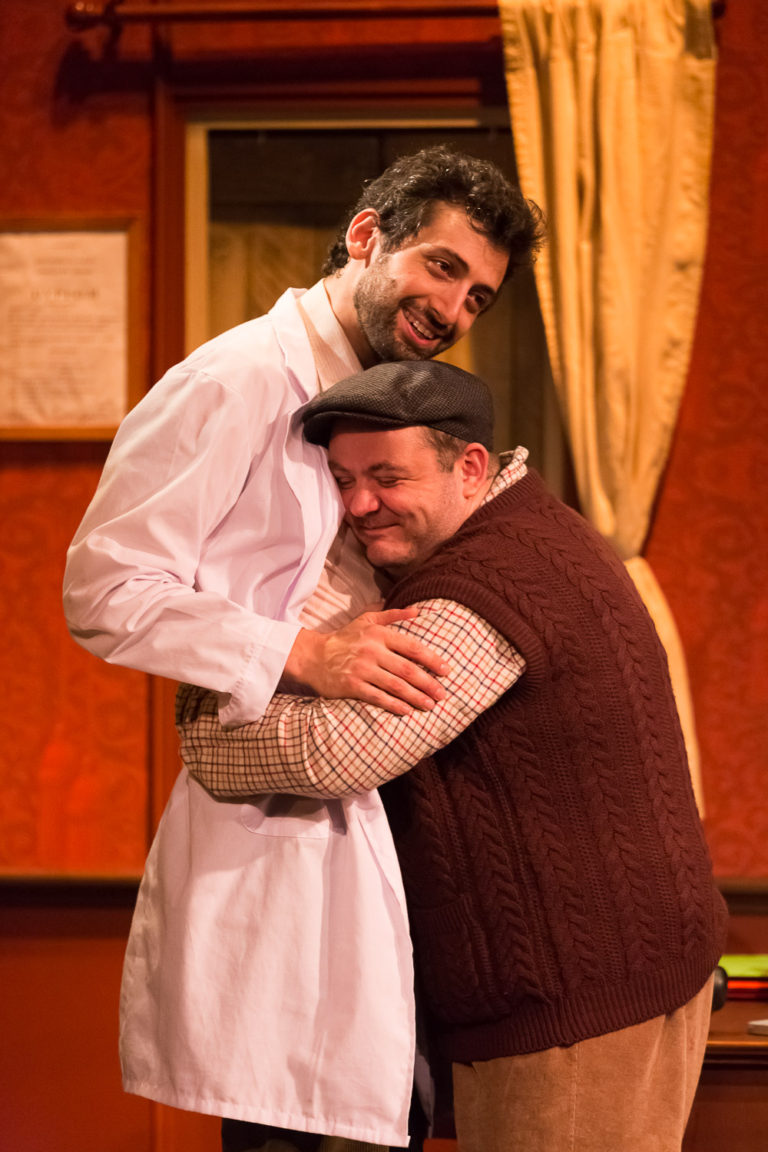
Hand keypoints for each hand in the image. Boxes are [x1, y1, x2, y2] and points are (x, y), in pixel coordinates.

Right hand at [283, 607, 448, 713]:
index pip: (412, 647)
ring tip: (430, 705)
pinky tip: (407, 711)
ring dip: (416, 697)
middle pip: (407, 669)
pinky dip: (394, 705)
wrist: (313, 656)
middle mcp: (371, 651)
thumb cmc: (345, 638)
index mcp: (378, 634)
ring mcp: (361, 669)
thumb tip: (417, 611)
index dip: (431, 659)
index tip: (446, 671)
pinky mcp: (351, 686)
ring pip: (395, 685)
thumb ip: (392, 614)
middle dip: (428, 683)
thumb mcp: (366, 620)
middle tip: (442, 694)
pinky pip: (377, 697)